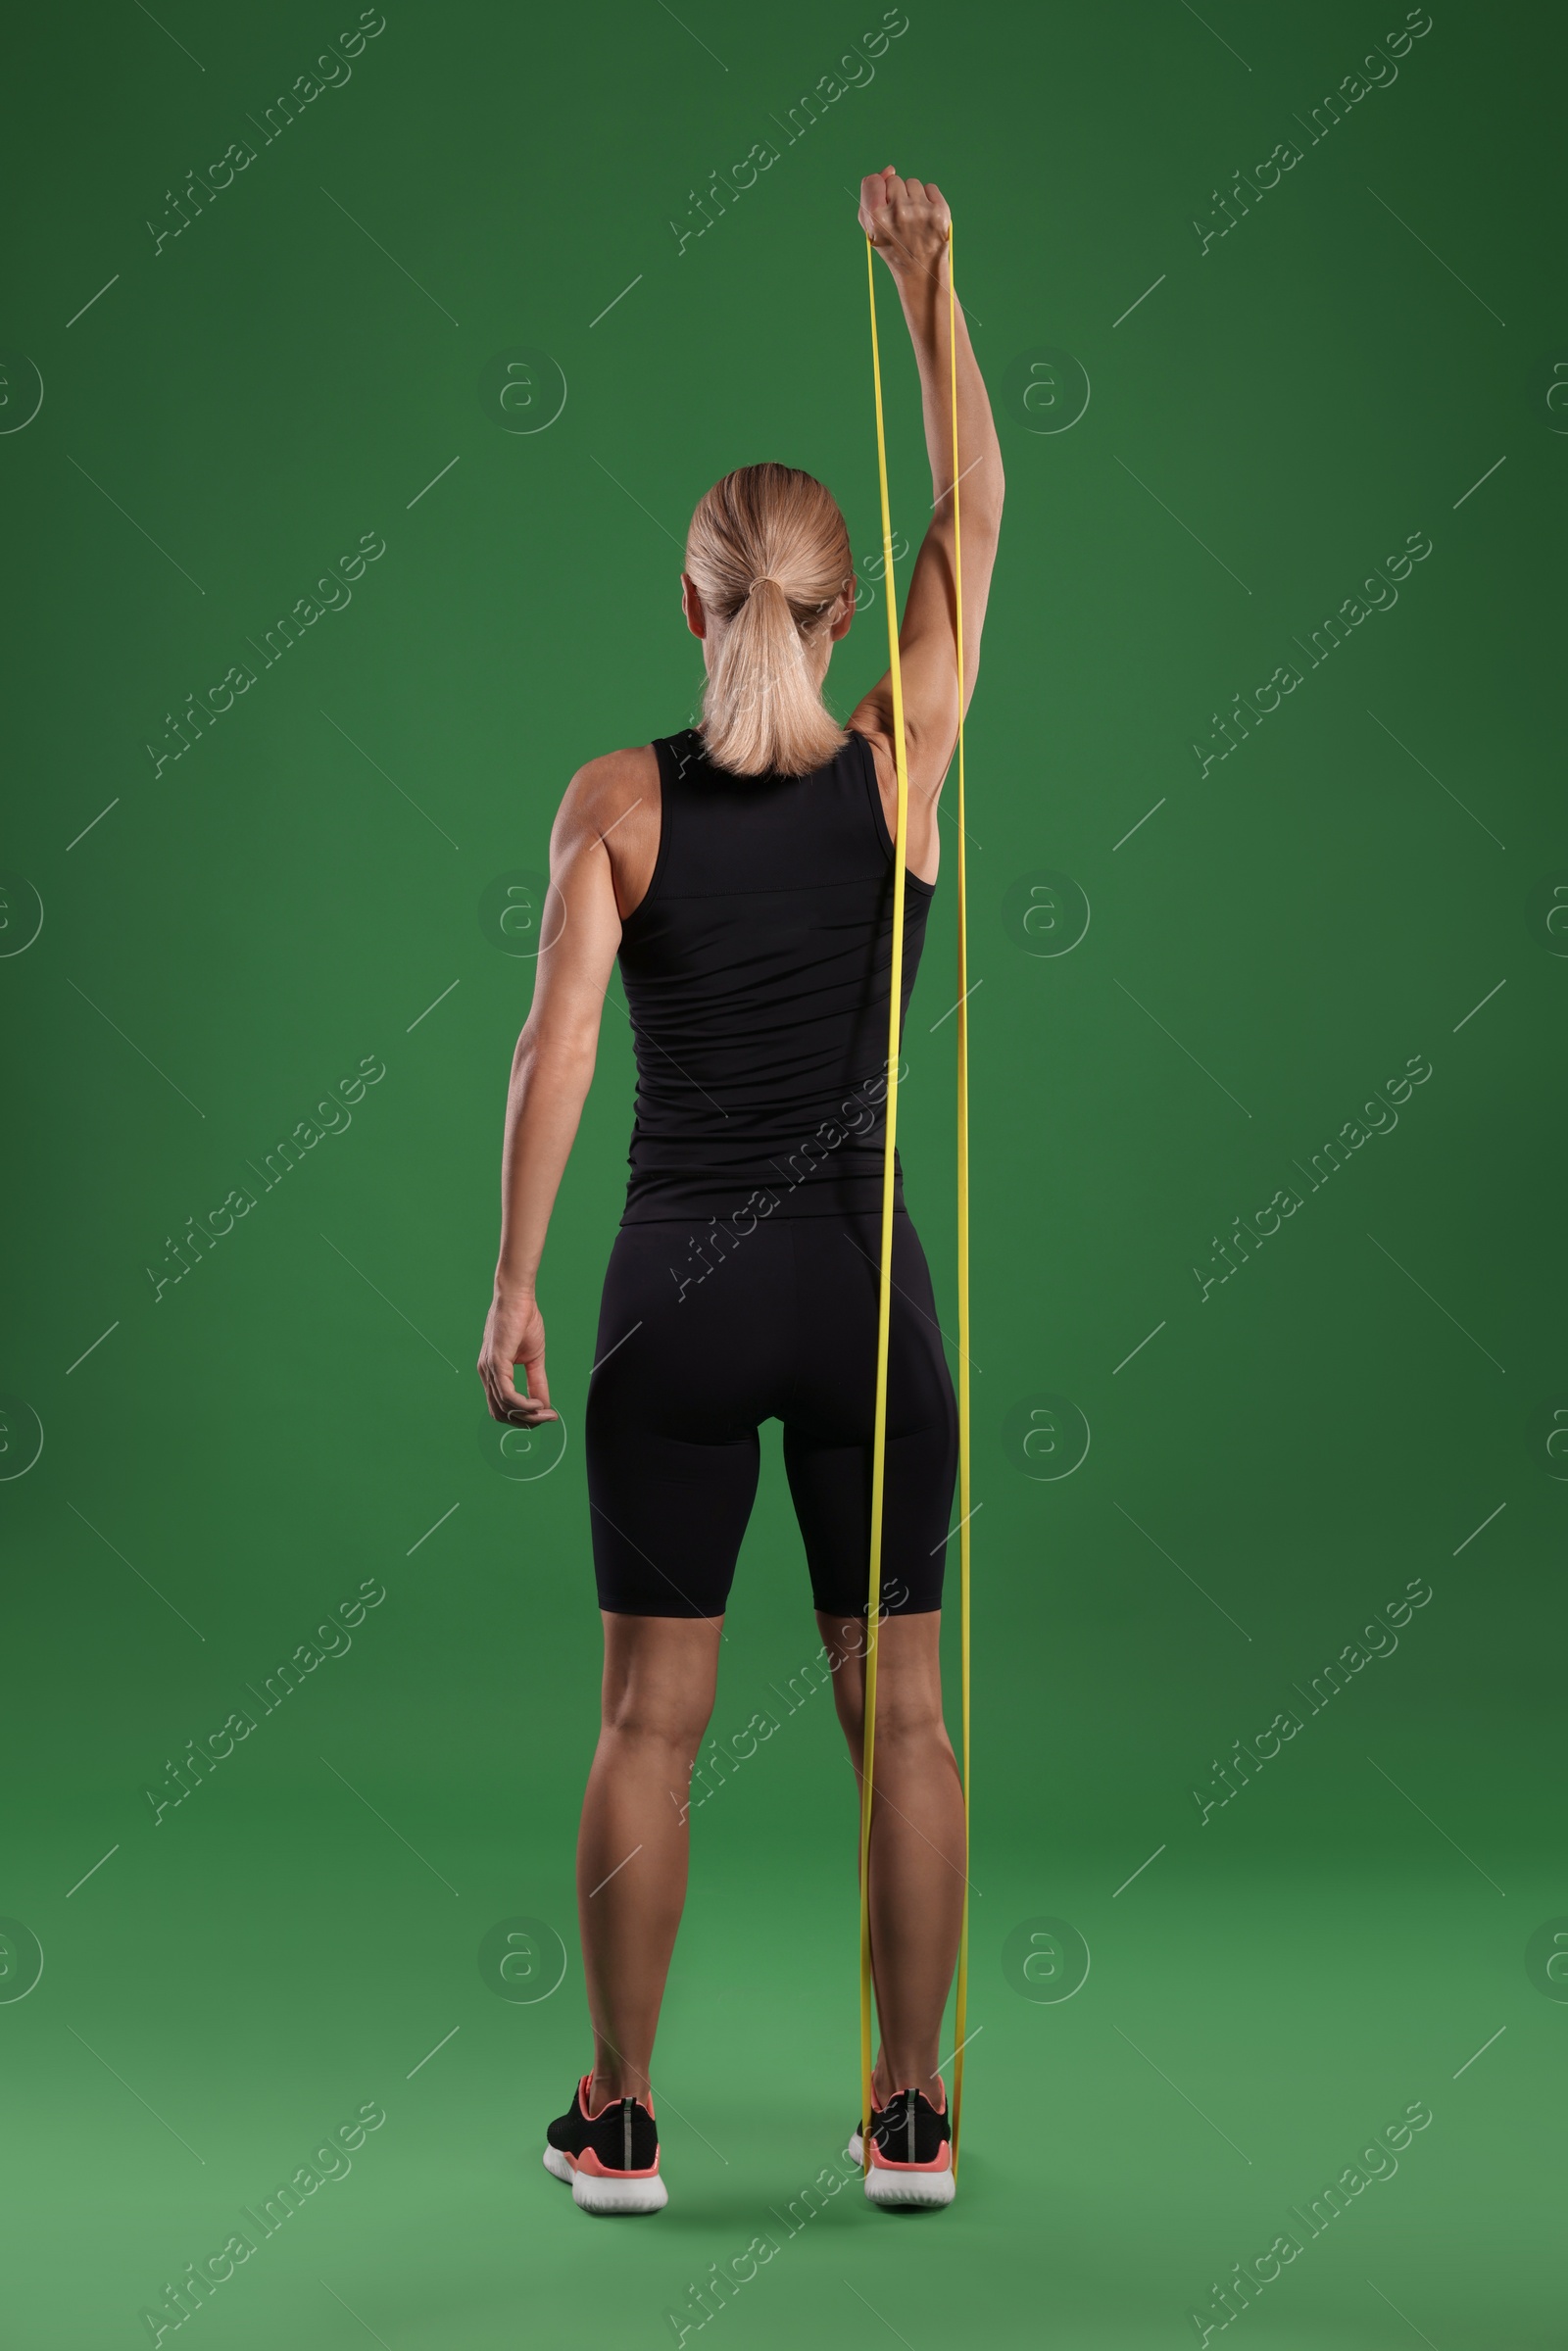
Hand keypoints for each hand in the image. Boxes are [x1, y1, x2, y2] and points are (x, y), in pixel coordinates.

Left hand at [477, 1286, 558, 1423]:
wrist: (518, 1297)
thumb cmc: (523, 1321)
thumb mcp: (534, 1358)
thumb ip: (537, 1382)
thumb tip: (545, 1405)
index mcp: (492, 1372)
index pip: (502, 1407)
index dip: (523, 1417)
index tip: (547, 1416)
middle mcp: (486, 1373)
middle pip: (501, 1413)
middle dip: (526, 1421)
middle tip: (548, 1418)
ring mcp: (489, 1369)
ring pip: (505, 1407)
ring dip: (528, 1415)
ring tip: (547, 1412)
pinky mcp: (496, 1363)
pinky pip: (507, 1394)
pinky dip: (524, 1404)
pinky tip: (538, 1403)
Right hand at [858, 168, 950, 280]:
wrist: (920, 271)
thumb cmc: (893, 246)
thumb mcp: (871, 227)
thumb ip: (870, 195)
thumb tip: (889, 169)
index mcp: (877, 218)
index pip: (873, 181)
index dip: (877, 190)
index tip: (883, 203)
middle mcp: (899, 212)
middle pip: (894, 181)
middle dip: (896, 195)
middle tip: (900, 218)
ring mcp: (920, 210)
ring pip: (912, 183)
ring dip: (913, 197)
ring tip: (914, 219)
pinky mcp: (939, 210)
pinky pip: (930, 188)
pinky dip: (928, 200)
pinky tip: (926, 217)